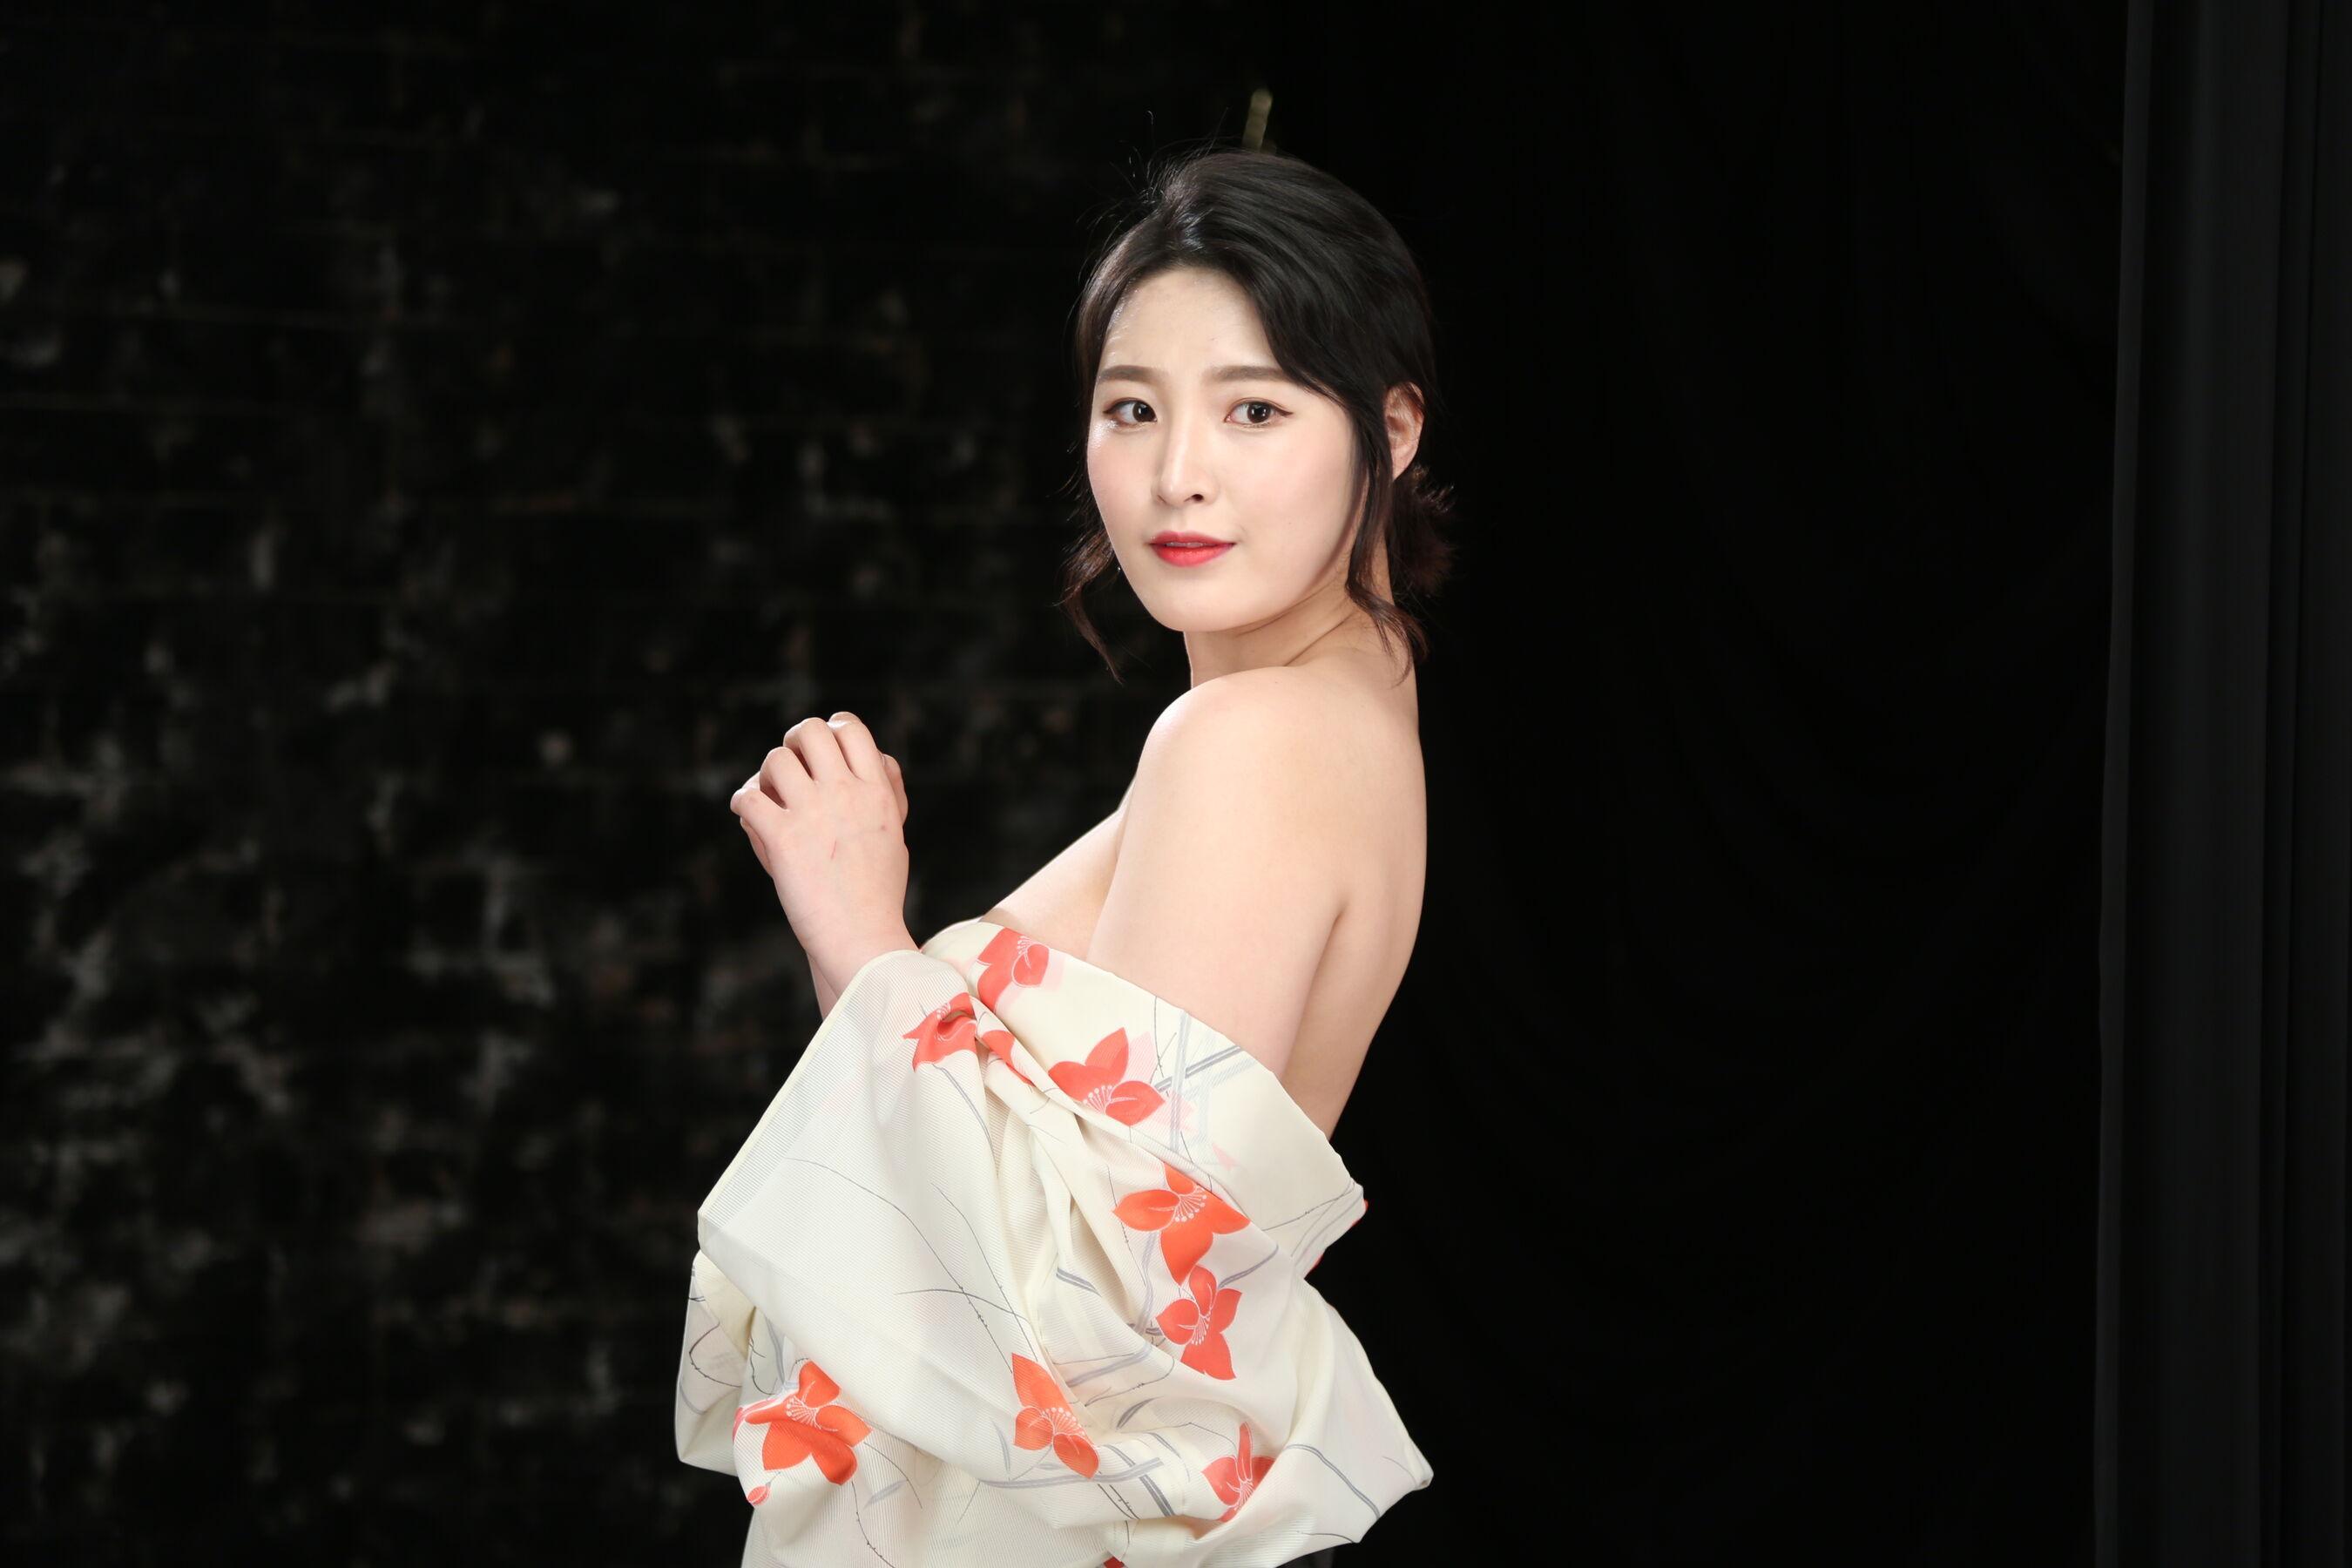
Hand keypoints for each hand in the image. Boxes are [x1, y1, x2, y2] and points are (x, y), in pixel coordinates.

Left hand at [731, 712, 915, 997]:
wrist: (863, 939)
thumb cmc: (878, 894)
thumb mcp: (896, 834)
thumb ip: (887, 792)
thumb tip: (878, 757)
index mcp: (877, 792)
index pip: (851, 728)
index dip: (831, 728)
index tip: (821, 750)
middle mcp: (846, 794)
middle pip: (809, 731)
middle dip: (793, 743)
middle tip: (789, 767)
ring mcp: (814, 814)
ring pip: (776, 759)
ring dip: (765, 774)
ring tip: (768, 796)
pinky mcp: (784, 838)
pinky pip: (749, 798)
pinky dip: (742, 802)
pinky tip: (748, 815)